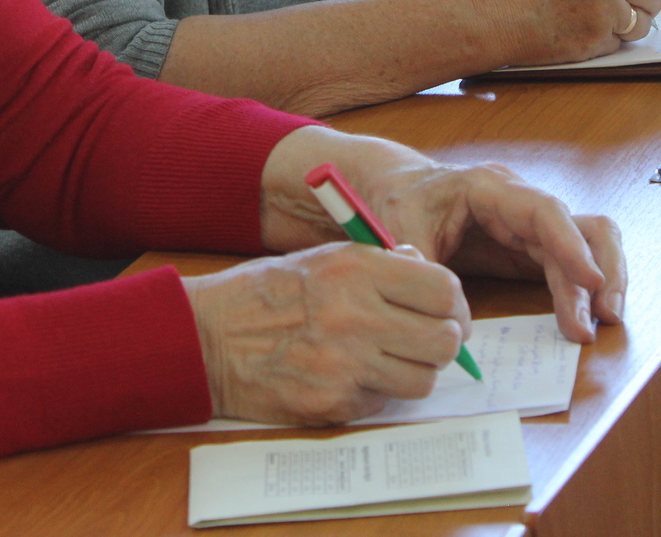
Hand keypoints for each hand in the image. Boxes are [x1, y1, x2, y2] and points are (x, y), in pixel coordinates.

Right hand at [181, 242, 469, 423]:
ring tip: (386, 358)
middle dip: (441, 342)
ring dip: (412, 371)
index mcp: (355, 269)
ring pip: (422, 380)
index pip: (443, 290)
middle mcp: (355, 315)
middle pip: (443, 340)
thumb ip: (380, 265)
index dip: (453, 305)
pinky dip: (375, 391)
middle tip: (425, 340)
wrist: (206, 337)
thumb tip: (431, 280)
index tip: (448, 312)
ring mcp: (345, 364)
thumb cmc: (265, 293)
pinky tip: (348, 374)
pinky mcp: (333, 403)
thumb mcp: (323, 258)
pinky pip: (383, 402)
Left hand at [258, 127, 625, 343]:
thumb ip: (423, 270)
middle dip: (599, 269)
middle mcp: (520, 202)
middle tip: (605, 316)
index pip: (545, 211)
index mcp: (490, 188)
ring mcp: (530, 225)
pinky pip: (569, 264)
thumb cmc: (398, 202)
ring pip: (587, 244)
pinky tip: (583, 318)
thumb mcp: (399, 231)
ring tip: (603, 322)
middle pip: (582, 226)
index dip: (571, 245)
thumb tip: (454, 322)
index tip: (590, 281)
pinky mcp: (530, 248)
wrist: (393, 188)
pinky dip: (581, 290)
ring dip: (600, 281)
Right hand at [454, 0, 660, 66]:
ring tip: (591, 18)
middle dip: (642, 0)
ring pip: (642, 23)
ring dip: (626, 25)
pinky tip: (572, 31)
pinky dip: (601, 42)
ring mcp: (604, 12)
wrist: (478, 15)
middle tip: (619, 2)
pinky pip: (618, 45)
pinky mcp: (593, 43)